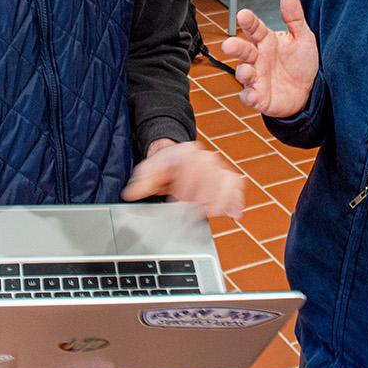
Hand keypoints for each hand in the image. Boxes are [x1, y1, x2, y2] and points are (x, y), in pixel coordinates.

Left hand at [123, 139, 243, 217]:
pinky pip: (236, 186)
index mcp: (186, 153)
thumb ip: (142, 182)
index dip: (186, 185)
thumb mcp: (149, 170)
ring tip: (214, 212)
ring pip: (227, 180)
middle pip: (212, 174)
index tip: (179, 199)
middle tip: (196, 211)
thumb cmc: (164, 165)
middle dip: (205, 194)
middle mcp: (205, 157)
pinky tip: (234, 214)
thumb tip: (131, 193)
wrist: (176, 156)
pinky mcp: (226, 177)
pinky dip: (236, 200)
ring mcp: (218, 167)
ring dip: (223, 198)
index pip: (191, 166)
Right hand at [222, 0, 319, 117]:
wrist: (309, 92)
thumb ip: (294, 18)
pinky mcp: (259, 97)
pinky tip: (252, 95)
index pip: (254, 28)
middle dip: (235, 48)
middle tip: (229, 45)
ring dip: (242, 72)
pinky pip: (250, 97)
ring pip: (244, 73)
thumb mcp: (303, 38)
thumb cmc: (301, 63)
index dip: (248, 21)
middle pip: (243, 51)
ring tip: (247, 71)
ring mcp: (257, 78)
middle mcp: (258, 58)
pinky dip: (249, 97)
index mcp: (266, 41)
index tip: (243, 15)